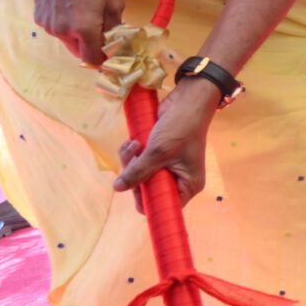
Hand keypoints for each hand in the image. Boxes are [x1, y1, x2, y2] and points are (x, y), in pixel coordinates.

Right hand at [33, 0, 124, 65]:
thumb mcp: (113, 0)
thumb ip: (115, 26)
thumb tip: (116, 41)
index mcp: (85, 29)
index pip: (92, 59)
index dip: (102, 59)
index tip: (109, 52)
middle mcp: (64, 32)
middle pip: (79, 52)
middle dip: (90, 47)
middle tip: (100, 32)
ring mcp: (49, 26)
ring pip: (67, 41)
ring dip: (77, 36)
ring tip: (84, 14)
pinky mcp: (39, 18)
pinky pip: (56, 29)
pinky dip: (65, 25)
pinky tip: (70, 7)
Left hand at [113, 79, 219, 199]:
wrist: (187, 100)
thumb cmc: (181, 128)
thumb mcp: (158, 152)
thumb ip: (138, 172)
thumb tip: (117, 188)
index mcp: (187, 185)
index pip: (164, 205)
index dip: (147, 200)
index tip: (134, 187)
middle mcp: (177, 178)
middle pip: (147, 190)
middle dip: (135, 176)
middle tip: (133, 160)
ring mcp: (165, 166)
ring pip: (138, 175)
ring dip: (130, 161)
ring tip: (134, 144)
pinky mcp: (155, 154)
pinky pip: (137, 162)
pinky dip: (131, 153)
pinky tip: (134, 141)